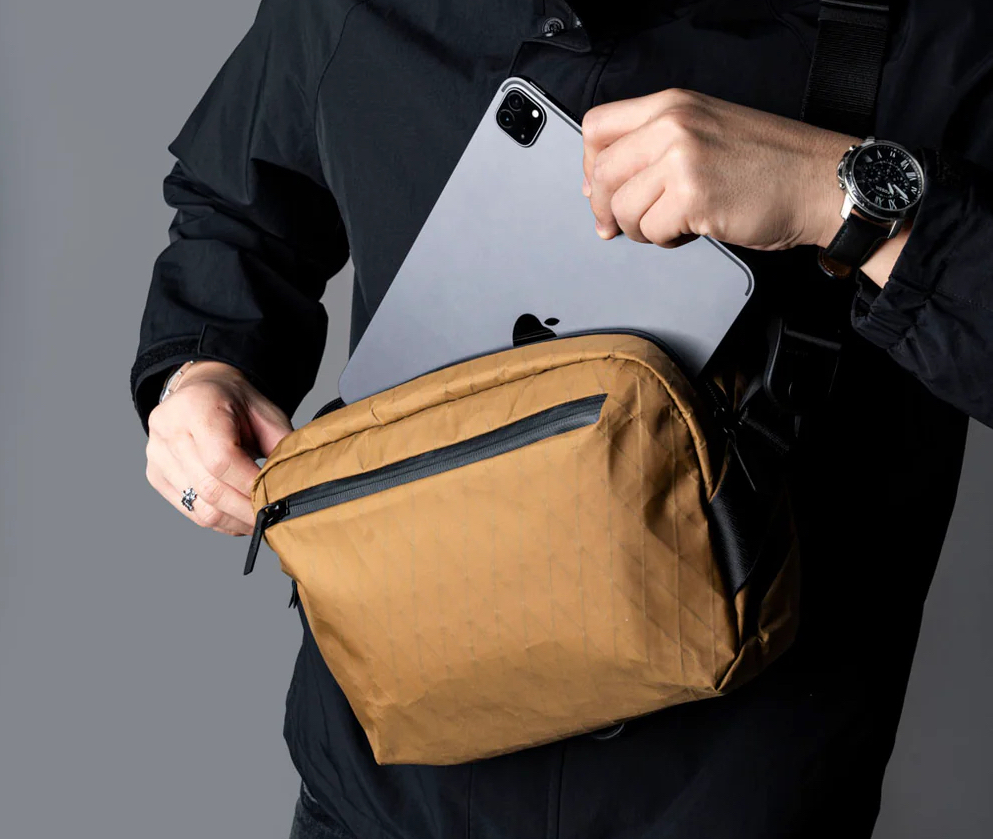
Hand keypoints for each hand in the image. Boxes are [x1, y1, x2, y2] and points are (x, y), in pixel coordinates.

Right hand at [144, 361, 293, 534]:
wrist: (202, 390)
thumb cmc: (236, 402)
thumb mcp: (266, 413)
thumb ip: (282, 446)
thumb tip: (294, 485)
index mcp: (196, 406)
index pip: (222, 460)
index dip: (250, 485)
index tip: (275, 498)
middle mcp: (169, 429)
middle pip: (209, 488)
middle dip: (245, 510)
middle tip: (272, 518)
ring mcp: (157, 454)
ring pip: (199, 506)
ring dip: (233, 521)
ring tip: (258, 520)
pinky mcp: (155, 474)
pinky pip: (189, 509)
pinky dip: (218, 519)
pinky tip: (237, 518)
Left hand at [581, 88, 859, 251]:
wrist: (821, 182)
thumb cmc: (772, 163)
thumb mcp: (707, 131)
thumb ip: (655, 146)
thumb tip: (602, 185)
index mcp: (673, 104)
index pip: (598, 128)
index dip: (591, 165)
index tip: (601, 189)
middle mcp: (674, 125)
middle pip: (603, 172)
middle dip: (606, 208)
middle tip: (621, 225)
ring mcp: (683, 159)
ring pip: (622, 207)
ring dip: (640, 228)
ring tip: (671, 224)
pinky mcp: (694, 197)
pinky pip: (651, 230)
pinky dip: (666, 240)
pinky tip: (691, 230)